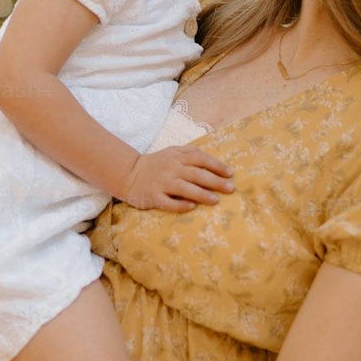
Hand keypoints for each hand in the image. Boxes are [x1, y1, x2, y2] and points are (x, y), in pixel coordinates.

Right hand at [117, 146, 234, 211]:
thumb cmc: (157, 164)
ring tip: (216, 200)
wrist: (129, 174)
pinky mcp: (153, 197)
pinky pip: (168, 202)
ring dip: (201, 194)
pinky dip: (180, 205)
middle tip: (230, 188)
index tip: (230, 173)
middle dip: (215, 181)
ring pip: (185, 189)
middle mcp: (171, 169)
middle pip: (196, 174)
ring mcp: (162, 183)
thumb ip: (190, 153)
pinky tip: (192, 207)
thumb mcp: (172, 152)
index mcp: (177, 157)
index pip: (200, 159)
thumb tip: (213, 161)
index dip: (216, 165)